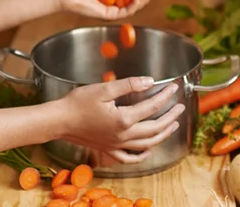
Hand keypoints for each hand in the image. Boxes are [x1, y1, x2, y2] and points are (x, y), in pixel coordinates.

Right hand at [58, 76, 184, 163]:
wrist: (59, 120)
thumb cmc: (78, 103)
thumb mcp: (104, 89)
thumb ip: (129, 85)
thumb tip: (149, 81)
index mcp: (123, 118)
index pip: (151, 106)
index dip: (165, 96)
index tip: (173, 87)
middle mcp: (123, 135)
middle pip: (154, 128)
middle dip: (170, 117)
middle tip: (180, 107)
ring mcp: (116, 145)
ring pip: (147, 144)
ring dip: (162, 135)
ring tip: (172, 126)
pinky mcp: (108, 149)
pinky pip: (129, 157)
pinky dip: (142, 155)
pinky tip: (149, 150)